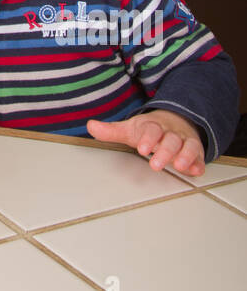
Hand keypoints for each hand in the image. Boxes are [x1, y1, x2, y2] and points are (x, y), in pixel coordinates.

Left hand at [87, 110, 205, 175]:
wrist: (176, 120)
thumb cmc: (150, 129)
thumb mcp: (131, 129)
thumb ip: (112, 131)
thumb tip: (91, 126)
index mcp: (154, 126)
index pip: (151, 129)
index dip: (147, 138)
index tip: (142, 148)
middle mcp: (171, 133)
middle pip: (170, 140)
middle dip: (164, 151)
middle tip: (156, 164)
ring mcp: (185, 141)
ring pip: (188, 146)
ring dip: (185, 156)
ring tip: (179, 166)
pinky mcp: (196, 152)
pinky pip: (200, 157)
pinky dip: (199, 163)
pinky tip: (196, 171)